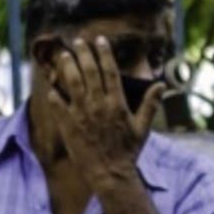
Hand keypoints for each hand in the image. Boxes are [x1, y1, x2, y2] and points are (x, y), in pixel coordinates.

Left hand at [37, 37, 146, 178]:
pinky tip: (51, 86)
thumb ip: (150, 105)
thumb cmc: (127, 151)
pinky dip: (54, 94)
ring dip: (67, 66)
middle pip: (89, 72)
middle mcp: (98, 105)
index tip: (100, 40)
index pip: (110, 72)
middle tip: (78, 41)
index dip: (104, 54)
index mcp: (117, 104)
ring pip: (72, 82)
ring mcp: (82, 114)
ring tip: (64, 55)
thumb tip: (162, 86)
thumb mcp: (142, 128)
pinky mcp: (68, 124)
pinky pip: (57, 104)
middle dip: (83, 53)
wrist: (110, 173)